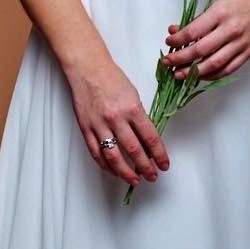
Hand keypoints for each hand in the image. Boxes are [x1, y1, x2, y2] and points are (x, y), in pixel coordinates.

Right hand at [67, 53, 169, 186]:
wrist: (87, 69)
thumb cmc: (111, 79)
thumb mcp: (133, 95)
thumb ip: (139, 118)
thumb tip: (146, 141)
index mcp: (132, 109)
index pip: (150, 139)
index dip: (159, 155)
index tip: (164, 165)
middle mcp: (116, 118)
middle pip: (134, 151)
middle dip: (145, 168)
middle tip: (152, 176)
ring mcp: (99, 125)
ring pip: (114, 157)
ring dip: (126, 172)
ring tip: (135, 180)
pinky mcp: (85, 128)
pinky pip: (96, 152)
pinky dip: (106, 165)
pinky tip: (114, 171)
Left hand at [161, 0, 249, 80]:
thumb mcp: (219, 2)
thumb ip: (200, 19)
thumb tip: (178, 31)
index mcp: (220, 13)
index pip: (192, 32)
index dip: (177, 40)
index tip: (169, 42)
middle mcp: (230, 29)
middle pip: (199, 50)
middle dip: (180, 59)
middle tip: (167, 63)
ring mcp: (241, 43)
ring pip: (213, 64)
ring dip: (193, 72)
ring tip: (180, 75)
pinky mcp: (248, 52)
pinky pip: (228, 69)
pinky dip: (212, 75)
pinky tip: (201, 76)